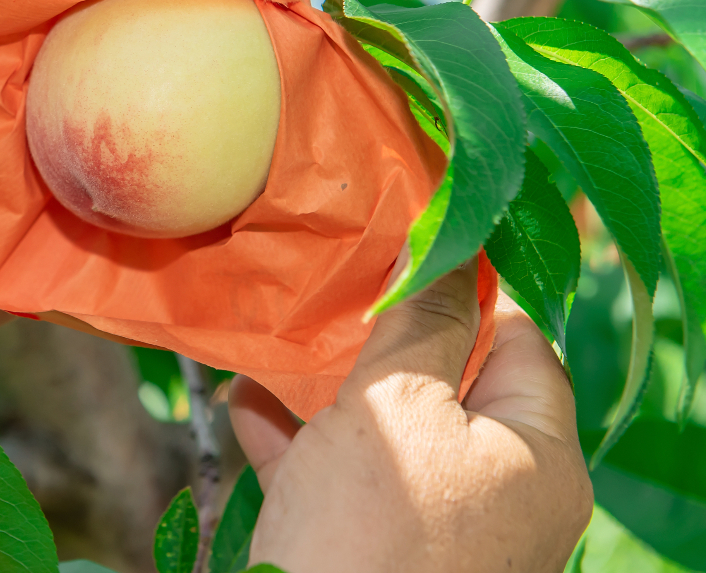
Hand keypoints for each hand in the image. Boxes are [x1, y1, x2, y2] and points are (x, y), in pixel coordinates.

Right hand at [230, 260, 592, 572]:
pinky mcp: (372, 554)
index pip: (522, 344)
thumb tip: (452, 249)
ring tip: (280, 332)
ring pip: (386, 432)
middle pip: (448, 386)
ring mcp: (435, 532)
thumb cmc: (371, 530)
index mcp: (535, 458)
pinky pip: (340, 480)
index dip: (471, 286)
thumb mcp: (399, 406)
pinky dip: (298, 439)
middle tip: (336, 280)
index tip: (411, 238)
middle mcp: (497, 496)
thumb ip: (424, 321)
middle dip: (384, 333)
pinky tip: (244, 399)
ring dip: (328, 383)